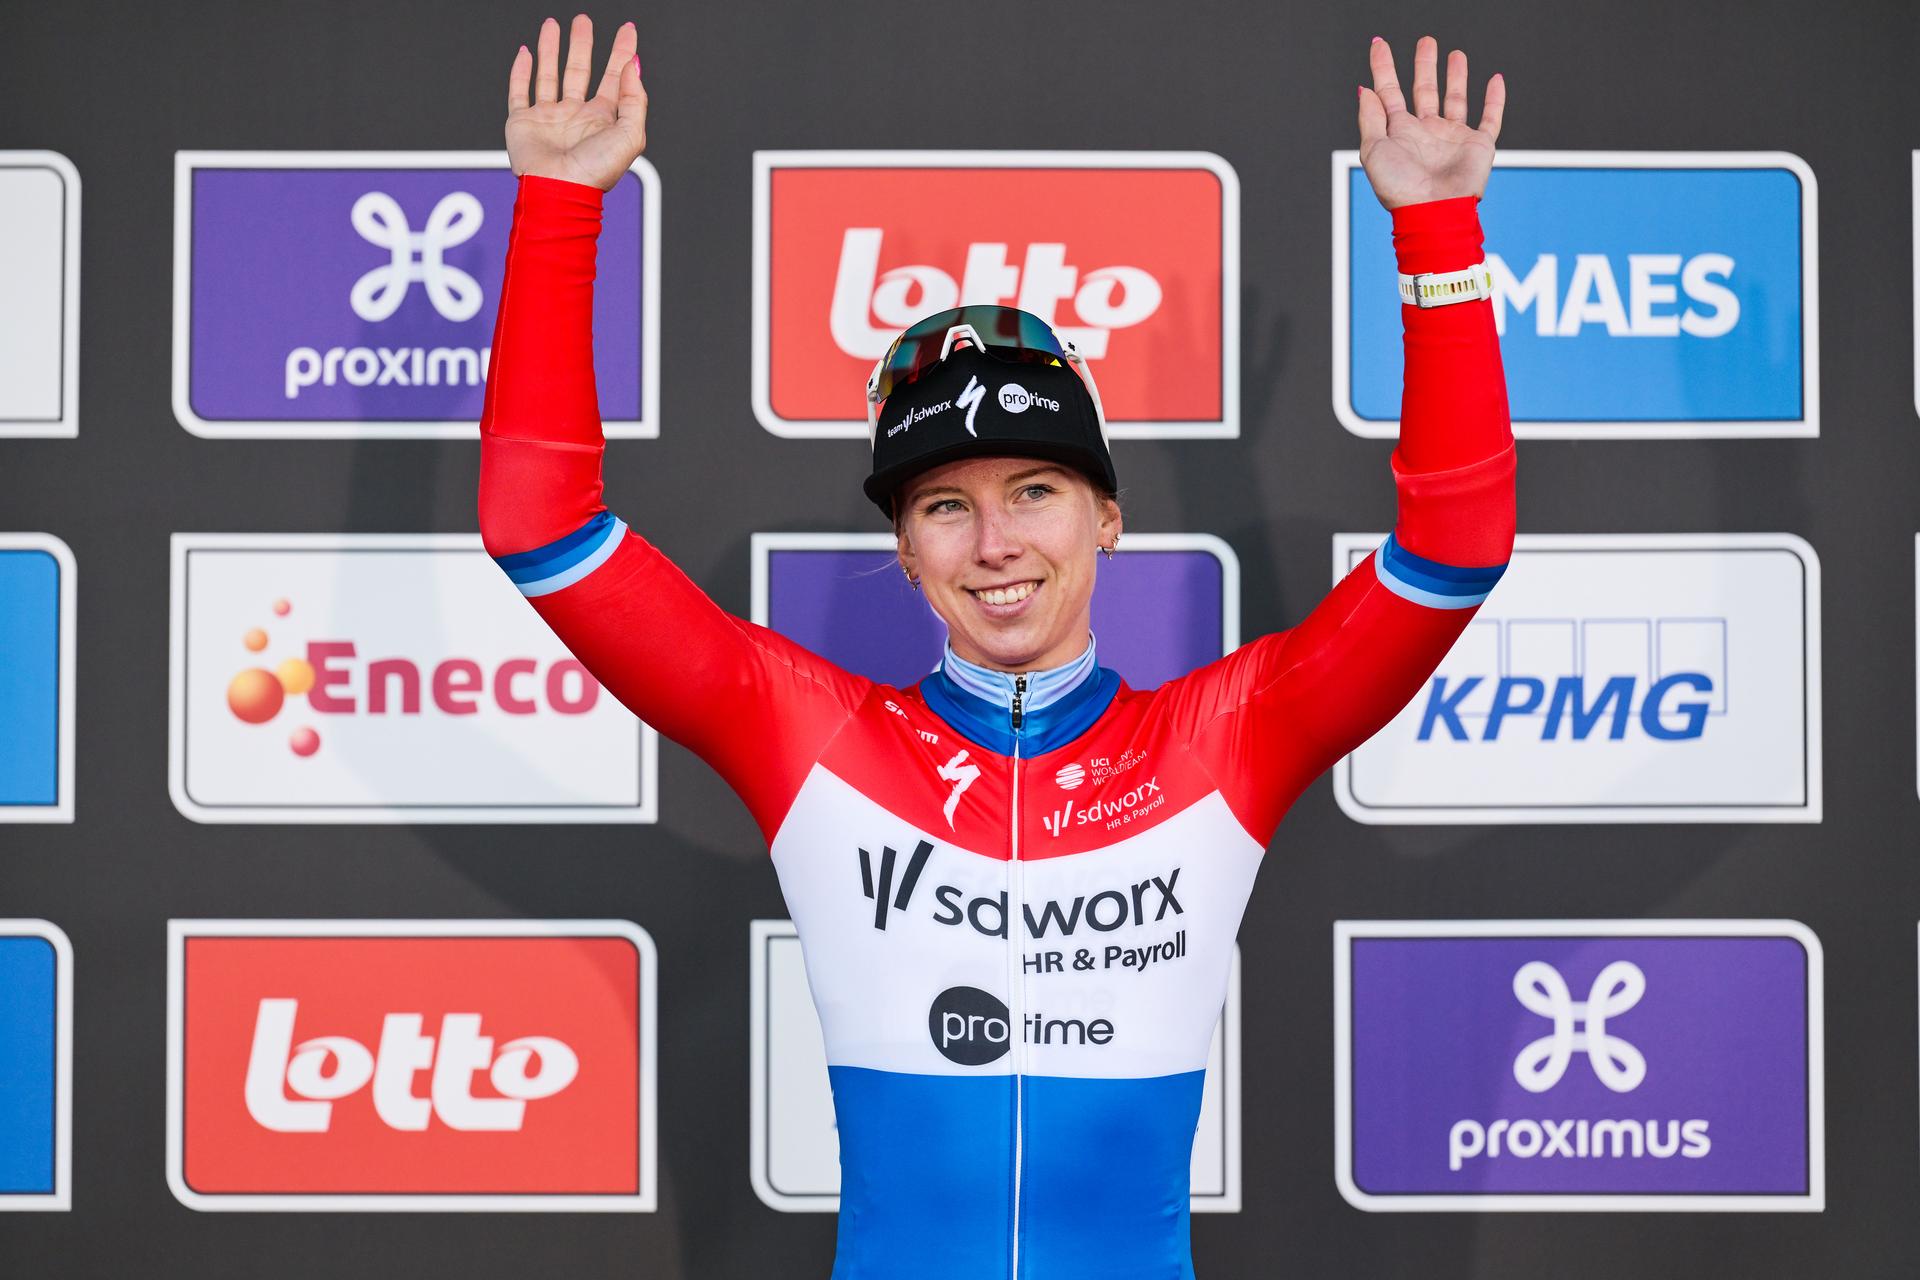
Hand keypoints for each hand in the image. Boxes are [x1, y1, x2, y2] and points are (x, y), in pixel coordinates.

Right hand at [505, 15, 646, 189]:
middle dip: (583, 44)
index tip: (628, 30)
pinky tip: (525, 52)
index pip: (614, 78)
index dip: (622, 53)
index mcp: (603, 119)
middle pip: (580, 70)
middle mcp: (576, 116)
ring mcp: (549, 118)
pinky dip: (520, 71)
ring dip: (551, 49)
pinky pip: (519, 91)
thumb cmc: (595, 171)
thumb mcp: (630, 135)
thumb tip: (633, 66)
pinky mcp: (523, 122)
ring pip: (549, 74)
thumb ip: (635, 99)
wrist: (559, 190)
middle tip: (583, 20)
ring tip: (553, 24)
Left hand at [1357, 36, 1503, 208]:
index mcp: (1399, 133)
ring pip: (1455, 99)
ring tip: (1455, 54)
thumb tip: (1364, 88)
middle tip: (1426, 41)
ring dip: (1455, 76)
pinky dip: (1495, 99)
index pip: (1389, 92)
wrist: (1433, 212)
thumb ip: (1370, 117)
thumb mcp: (1374, 150)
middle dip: (1424, 65)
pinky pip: (1490, 118)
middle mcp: (1425, 133)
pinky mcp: (1478, 146)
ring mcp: (1452, 138)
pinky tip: (1495, 79)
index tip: (1378, 44)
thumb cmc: (1399, 187)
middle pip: (1424, 90)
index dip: (1383, 68)